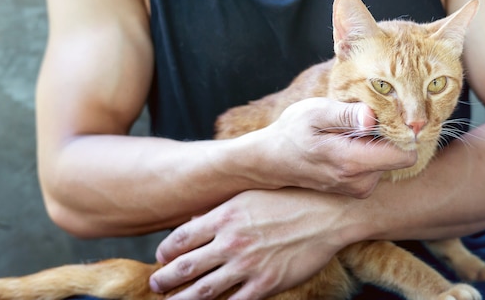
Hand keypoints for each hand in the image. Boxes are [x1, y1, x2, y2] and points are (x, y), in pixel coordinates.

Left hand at [149, 188, 354, 299]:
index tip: (161, 259)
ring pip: (203, 291)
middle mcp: (231, 241)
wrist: (328, 212)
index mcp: (225, 216)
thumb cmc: (290, 199)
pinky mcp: (267, 284)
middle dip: (164, 279)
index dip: (165, 252)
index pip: (181, 238)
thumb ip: (221, 209)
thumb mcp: (251, 195)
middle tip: (156, 285)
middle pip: (184, 267)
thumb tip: (194, 220)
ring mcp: (248, 265)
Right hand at [249, 98, 416, 197]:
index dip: (403, 131)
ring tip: (347, 134)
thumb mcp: (315, 113)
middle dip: (388, 135)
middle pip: (399, 155)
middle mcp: (361, 182)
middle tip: (362, 120)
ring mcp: (360, 188)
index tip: (389, 115)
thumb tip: (373, 116)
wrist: (271, 161)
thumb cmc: (292, 132)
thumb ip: (346, 115)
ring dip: (375, 144)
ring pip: (389, 160)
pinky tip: (346, 144)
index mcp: (353, 162)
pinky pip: (378, 166)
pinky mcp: (358, 189)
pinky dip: (368, 152)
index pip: (406, 154)